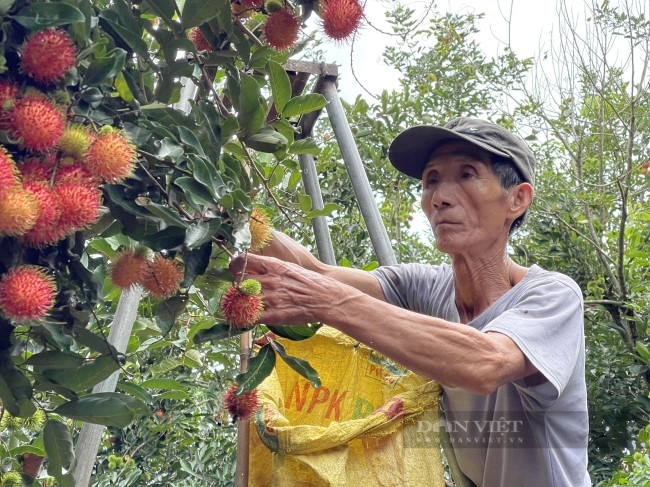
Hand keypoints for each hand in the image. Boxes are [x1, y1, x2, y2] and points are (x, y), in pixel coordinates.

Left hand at [229, 253, 354, 325]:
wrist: (326, 298)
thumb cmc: (311, 282)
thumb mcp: (290, 268)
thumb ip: (272, 268)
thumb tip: (258, 266)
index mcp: (273, 266)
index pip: (243, 260)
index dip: (235, 265)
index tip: (235, 270)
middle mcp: (269, 280)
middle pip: (239, 281)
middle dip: (237, 286)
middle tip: (241, 289)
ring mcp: (270, 298)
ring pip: (242, 299)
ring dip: (239, 302)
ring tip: (242, 304)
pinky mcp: (273, 315)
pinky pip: (250, 317)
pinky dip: (244, 318)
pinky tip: (245, 318)